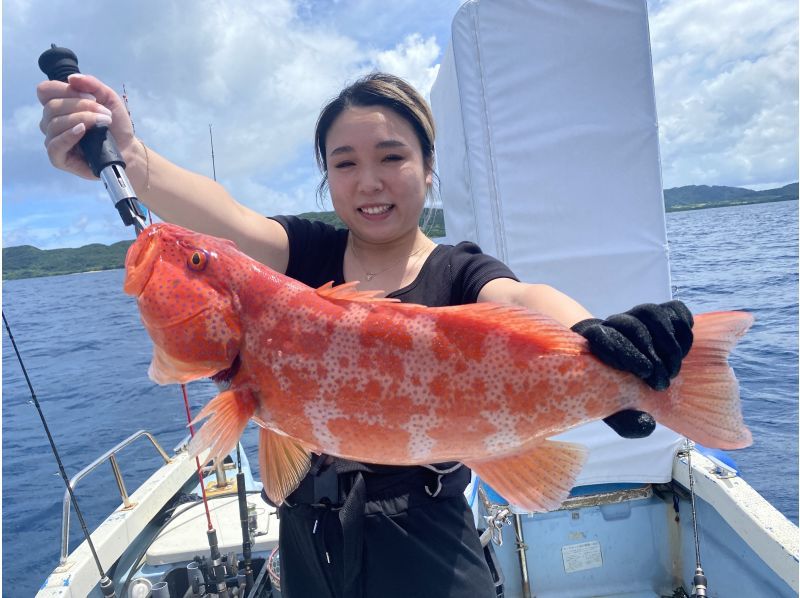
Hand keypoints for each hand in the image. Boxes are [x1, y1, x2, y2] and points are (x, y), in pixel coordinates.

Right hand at [37, 74, 142, 184]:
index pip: (45, 91)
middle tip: (105, 113)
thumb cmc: (115, 124)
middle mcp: (51, 122)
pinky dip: (68, 136)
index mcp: (58, 105)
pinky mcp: (58, 158)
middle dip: (81, 106)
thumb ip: (92, 85)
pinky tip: (82, 130)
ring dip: (82, 119)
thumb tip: (71, 78)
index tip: (92, 96)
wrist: (127, 148)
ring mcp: (53, 140)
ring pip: (55, 124)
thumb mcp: (109, 98)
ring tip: (103, 123)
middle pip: (52, 107)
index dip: (66, 90)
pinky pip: (54, 145)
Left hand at [571, 300, 693, 437]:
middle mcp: (613, 325)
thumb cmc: (609, 387)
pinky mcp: (657, 313)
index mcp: (592, 344)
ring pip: (651, 313)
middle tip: (662, 384)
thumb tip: (647, 425)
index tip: (641, 373)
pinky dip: (683, 323)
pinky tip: (686, 346)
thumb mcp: (612, 408)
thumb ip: (624, 419)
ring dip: (669, 341)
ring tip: (675, 368)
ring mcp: (635, 315)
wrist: (613, 362)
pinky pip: (672, 308)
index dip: (621, 351)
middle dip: (652, 356)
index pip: (600, 336)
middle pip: (631, 326)